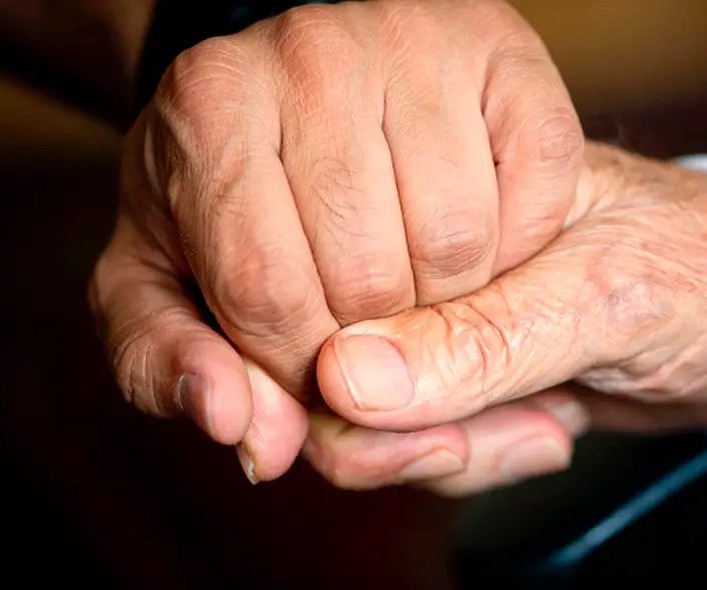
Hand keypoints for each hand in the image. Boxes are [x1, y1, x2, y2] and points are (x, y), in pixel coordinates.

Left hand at [88, 0, 582, 480]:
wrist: (316, 103)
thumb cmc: (238, 206)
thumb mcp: (167, 288)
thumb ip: (176, 369)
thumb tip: (250, 436)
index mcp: (207, 105)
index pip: (264, 294)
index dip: (298, 372)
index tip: (309, 372)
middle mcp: (310, 50)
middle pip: (367, 277)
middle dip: (377, 344)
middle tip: (368, 326)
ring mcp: (415, 40)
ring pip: (458, 241)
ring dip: (452, 302)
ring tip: (416, 282)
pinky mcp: (504, 52)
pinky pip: (538, 189)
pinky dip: (520, 245)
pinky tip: (478, 240)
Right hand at [302, 142, 706, 495]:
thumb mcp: (609, 297)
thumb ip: (485, 339)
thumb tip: (349, 376)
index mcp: (450, 177)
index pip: (326, 276)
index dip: (323, 369)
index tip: (385, 426)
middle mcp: (426, 245)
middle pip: (325, 360)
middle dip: (401, 432)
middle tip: (483, 437)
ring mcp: (443, 316)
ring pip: (368, 417)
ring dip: (453, 451)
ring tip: (544, 423)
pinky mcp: (467, 372)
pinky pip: (424, 442)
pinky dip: (480, 459)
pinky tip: (548, 428)